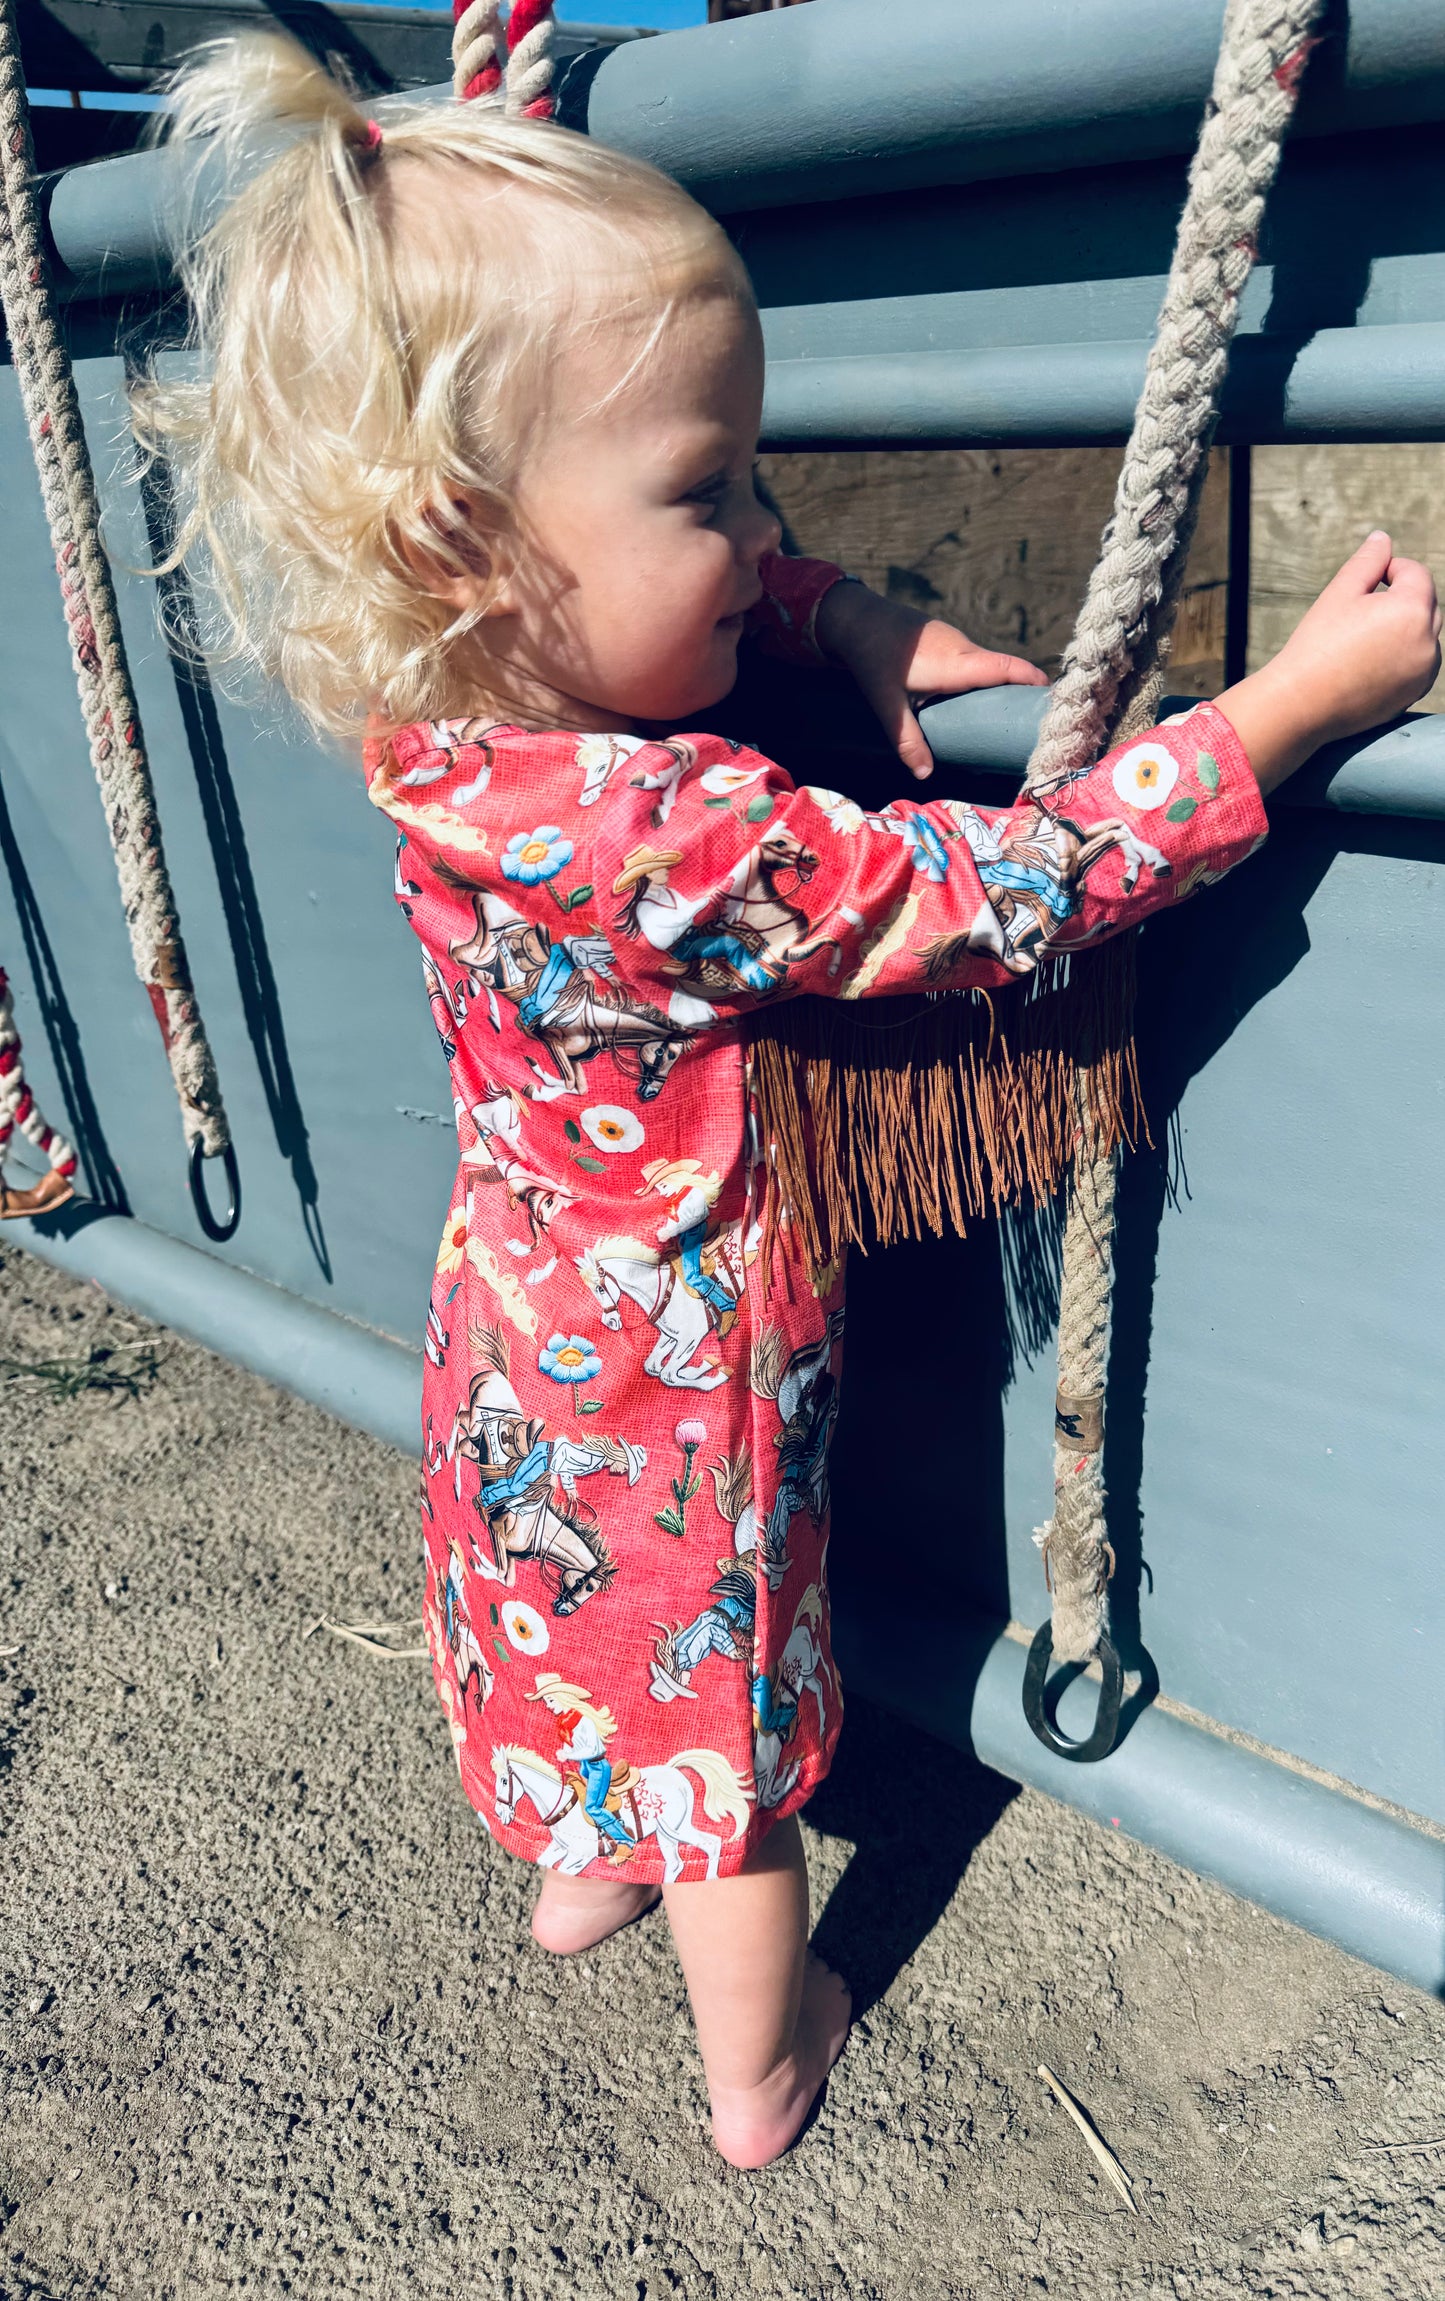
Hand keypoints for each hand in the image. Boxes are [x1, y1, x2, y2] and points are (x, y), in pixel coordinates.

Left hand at [814, 580, 1047, 779]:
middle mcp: (964, 648)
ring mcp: (956, 640)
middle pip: (1004, 669)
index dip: (1033, 682)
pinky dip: (982, 677)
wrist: (858, 618)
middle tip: (1031, 720)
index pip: (1008, 669)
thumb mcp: (888, 706)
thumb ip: (908, 740)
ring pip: (988, 664)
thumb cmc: (874, 660)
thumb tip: (925, 775)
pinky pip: (974, 659)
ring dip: (1000, 685)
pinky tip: (973, 699)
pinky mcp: (947, 638)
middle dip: (1021, 691)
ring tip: (1005, 715)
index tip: (1052, 699)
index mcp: (958, 664)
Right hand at [1216, 532, 1441, 792]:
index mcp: (1412, 609)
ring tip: (1362, 641)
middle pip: (1425, 603)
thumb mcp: (1340, 593)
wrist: (1301, 703)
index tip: (1361, 587)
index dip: (1389, 571)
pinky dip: (1403, 657)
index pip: (1416, 573)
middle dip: (1400, 600)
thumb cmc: (1317, 644)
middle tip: (1358, 615)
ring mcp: (1424, 671)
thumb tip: (1383, 538)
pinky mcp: (1415, 693)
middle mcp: (1427, 641)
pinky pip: (1419, 664)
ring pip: (1424, 635)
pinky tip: (1369, 664)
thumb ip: (1368, 561)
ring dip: (1404, 628)